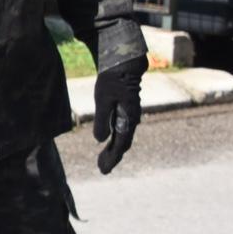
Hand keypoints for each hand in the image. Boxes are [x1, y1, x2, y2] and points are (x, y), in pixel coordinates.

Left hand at [93, 57, 147, 173]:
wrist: (123, 64)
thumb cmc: (112, 80)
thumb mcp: (103, 99)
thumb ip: (103, 120)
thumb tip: (100, 141)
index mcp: (128, 118)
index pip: (121, 144)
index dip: (112, 158)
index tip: (103, 170)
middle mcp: (132, 119)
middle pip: (123, 144)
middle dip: (113, 157)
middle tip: (102, 170)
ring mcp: (130, 115)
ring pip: (123, 138)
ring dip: (114, 150)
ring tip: (103, 161)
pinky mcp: (126, 111)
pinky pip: (122, 130)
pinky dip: (115, 140)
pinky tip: (108, 144)